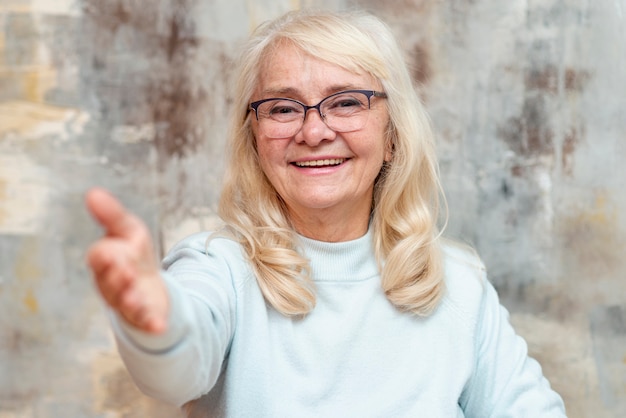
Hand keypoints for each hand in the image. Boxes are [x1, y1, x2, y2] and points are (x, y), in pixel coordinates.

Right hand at [85, 188, 168, 333]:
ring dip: (130, 300)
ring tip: (137, 298)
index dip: (105, 255)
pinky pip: (146, 322)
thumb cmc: (134, 256)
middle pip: (110, 282)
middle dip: (117, 277)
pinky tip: (159, 325)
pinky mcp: (144, 317)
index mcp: (105, 262)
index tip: (111, 251)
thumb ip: (112, 215)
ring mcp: (127, 302)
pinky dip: (151, 324)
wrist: (150, 287)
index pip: (99, 257)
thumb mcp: (128, 231)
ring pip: (125, 303)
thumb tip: (92, 193)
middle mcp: (112, 284)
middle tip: (126, 272)